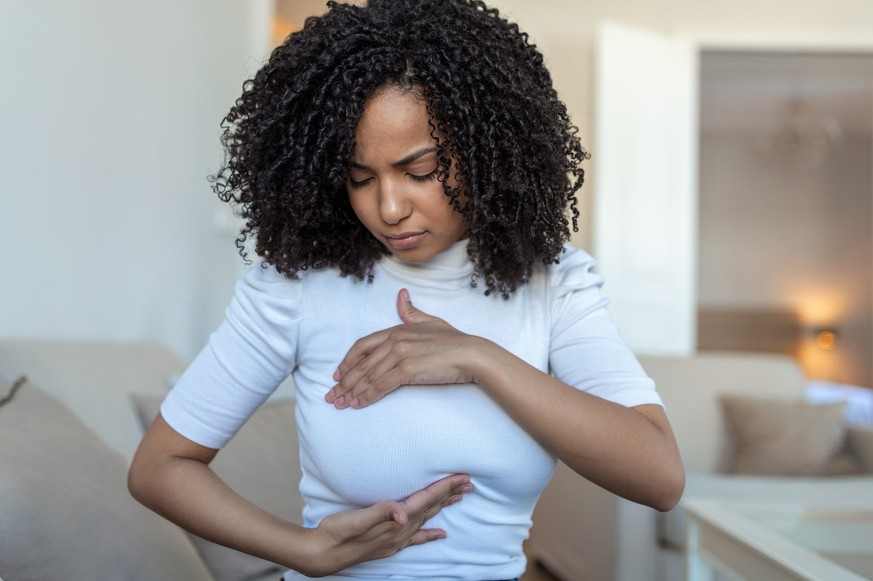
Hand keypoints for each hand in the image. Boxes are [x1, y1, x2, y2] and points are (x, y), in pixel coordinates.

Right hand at [303, 473, 472, 576]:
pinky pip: (417, 537)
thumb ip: (381, 513)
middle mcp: (401, 532)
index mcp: (396, 522)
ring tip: (459, 497)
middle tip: (469, 483)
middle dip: (451, 494)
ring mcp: (397, 539)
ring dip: (443, 507)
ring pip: (427, 519)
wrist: (323, 554)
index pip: (427, 500)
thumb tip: (402, 513)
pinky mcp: (390, 543)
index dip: (445, 487)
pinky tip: (441, 534)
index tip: (463, 476)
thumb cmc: (337, 532)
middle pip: (432, 508)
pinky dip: (430, 534)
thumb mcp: (356, 519)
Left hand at [325, 289, 478, 408]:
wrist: (471, 354)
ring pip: (368, 376)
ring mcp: (400, 354)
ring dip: (353, 392)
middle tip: (332, 396)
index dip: (347, 361)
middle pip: (361, 364)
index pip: (362, 345)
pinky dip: (368, 396)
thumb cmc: (454, 341)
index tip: (337, 375)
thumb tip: (401, 295)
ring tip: (342, 404)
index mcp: (397, 330)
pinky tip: (360, 404)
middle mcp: (395, 341)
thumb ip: (411, 312)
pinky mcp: (408, 370)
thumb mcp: (430, 321)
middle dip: (344, 382)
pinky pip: (381, 386)